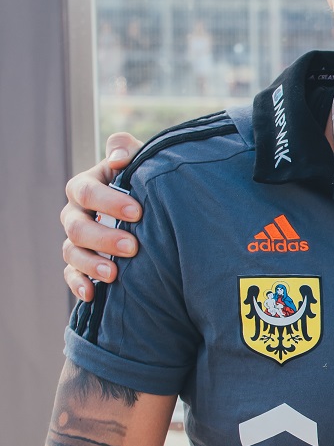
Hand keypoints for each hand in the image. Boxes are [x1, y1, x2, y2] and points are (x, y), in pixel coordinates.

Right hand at [61, 133, 143, 303]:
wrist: (149, 209)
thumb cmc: (142, 181)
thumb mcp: (137, 161)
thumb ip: (126, 151)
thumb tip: (118, 159)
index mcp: (84, 187)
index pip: (86, 191)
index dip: (108, 202)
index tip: (138, 212)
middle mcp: (74, 214)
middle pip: (77, 227)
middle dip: (103, 238)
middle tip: (132, 247)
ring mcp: (75, 241)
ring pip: (71, 253)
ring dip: (91, 264)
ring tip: (115, 274)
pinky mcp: (80, 263)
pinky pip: (71, 275)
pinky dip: (79, 285)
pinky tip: (92, 294)